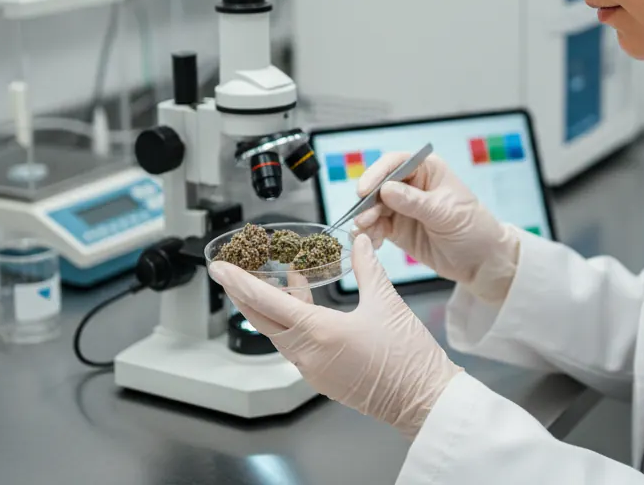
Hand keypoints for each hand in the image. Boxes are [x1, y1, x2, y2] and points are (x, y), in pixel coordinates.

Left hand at [209, 234, 460, 436]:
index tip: (220, 268)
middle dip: (244, 294)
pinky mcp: (325, 377)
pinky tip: (304, 304)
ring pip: (280, 332)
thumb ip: (367, 268)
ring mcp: (314, 369)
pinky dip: (293, 321)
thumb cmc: (407, 359)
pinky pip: (297, 344)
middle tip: (231, 272)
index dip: (240, 282)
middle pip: (263, 320)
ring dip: (272, 306)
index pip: (266, 303)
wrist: (423, 400)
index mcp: (318, 333)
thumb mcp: (386, 302)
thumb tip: (359, 243)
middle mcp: (308, 354)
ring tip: (273, 279)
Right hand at [354, 152, 519, 303]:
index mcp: (427, 170)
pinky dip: (369, 233)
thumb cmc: (473, 228)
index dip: (377, 173)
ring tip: (364, 231)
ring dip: (365, 218)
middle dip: (367, 200)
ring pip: (373, 207)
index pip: (396, 163)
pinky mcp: (397, 228)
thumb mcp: (445, 213)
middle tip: (362, 217)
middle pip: (379, 185)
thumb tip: (386, 189)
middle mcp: (411, 185)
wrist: (482, 260)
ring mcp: (402, 207)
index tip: (364, 189)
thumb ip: (415, 202)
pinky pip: (376, 227)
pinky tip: (370, 241)